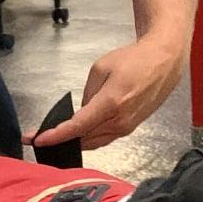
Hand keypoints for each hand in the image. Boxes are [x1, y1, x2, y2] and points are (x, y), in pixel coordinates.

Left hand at [27, 36, 185, 151]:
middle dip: (61, 140)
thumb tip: (82, 113)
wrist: (164, 62)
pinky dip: (90, 136)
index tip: (37, 140)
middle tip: (40, 137)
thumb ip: (87, 94)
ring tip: (57, 135)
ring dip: (76, 140)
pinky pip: (105, 137)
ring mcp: (127, 127)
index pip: (77, 127)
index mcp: (111, 104)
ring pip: (94, 141)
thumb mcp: (100, 69)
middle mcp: (120, 121)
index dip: (56, 136)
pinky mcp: (131, 128)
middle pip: (84, 139)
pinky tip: (79, 131)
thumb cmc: (134, 60)